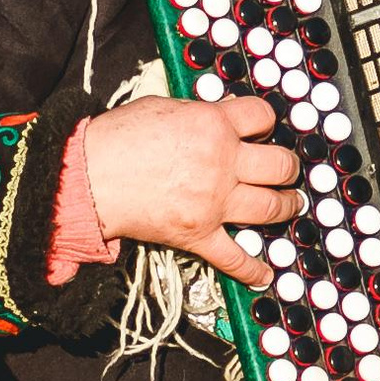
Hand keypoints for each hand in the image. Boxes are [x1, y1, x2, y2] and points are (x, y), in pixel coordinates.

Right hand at [83, 95, 302, 285]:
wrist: (89, 176)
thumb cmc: (117, 139)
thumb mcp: (162, 107)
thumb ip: (197, 114)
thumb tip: (214, 117)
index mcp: (213, 125)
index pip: (262, 117)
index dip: (267, 123)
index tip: (265, 131)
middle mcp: (222, 163)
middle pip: (279, 165)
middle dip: (287, 168)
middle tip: (286, 171)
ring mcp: (214, 202)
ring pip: (270, 208)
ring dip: (285, 207)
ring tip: (290, 205)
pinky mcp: (199, 234)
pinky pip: (235, 257)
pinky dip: (253, 269)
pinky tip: (265, 273)